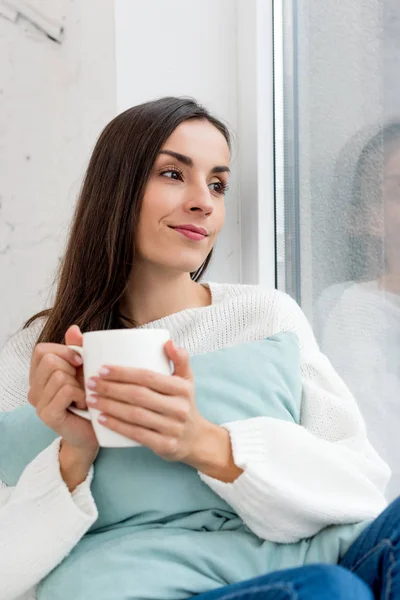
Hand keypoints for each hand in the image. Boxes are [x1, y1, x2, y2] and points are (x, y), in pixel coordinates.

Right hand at [28, 325, 98, 455]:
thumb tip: (74, 329)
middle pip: (49, 360)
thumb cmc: (89, 399)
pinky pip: (65, 390)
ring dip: (79, 384)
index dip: (63, 351)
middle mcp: (33, 389)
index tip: (80, 362)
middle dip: (72, 369)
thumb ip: (77, 349)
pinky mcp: (48, 415)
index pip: (41, 350)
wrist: (93, 433)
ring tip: (83, 396)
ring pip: (59, 375)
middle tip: (81, 384)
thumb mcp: (84, 370)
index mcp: (38, 376)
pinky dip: (80, 394)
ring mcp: (38, 403)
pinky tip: (83, 404)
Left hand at [85, 340, 215, 467]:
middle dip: (110, 388)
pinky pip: (136, 434)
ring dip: (109, 406)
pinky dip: (117, 426)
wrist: (196, 439)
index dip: (123, 373)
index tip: (102, 369)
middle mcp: (179, 408)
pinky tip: (101, 419)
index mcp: (182, 388)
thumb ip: (180, 359)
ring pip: (134, 415)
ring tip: (91, 399)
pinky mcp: (165, 445)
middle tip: (90, 383)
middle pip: (138, 395)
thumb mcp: (187, 380)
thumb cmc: (184, 404)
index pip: (148, 377)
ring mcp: (172, 428)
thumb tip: (167, 341)